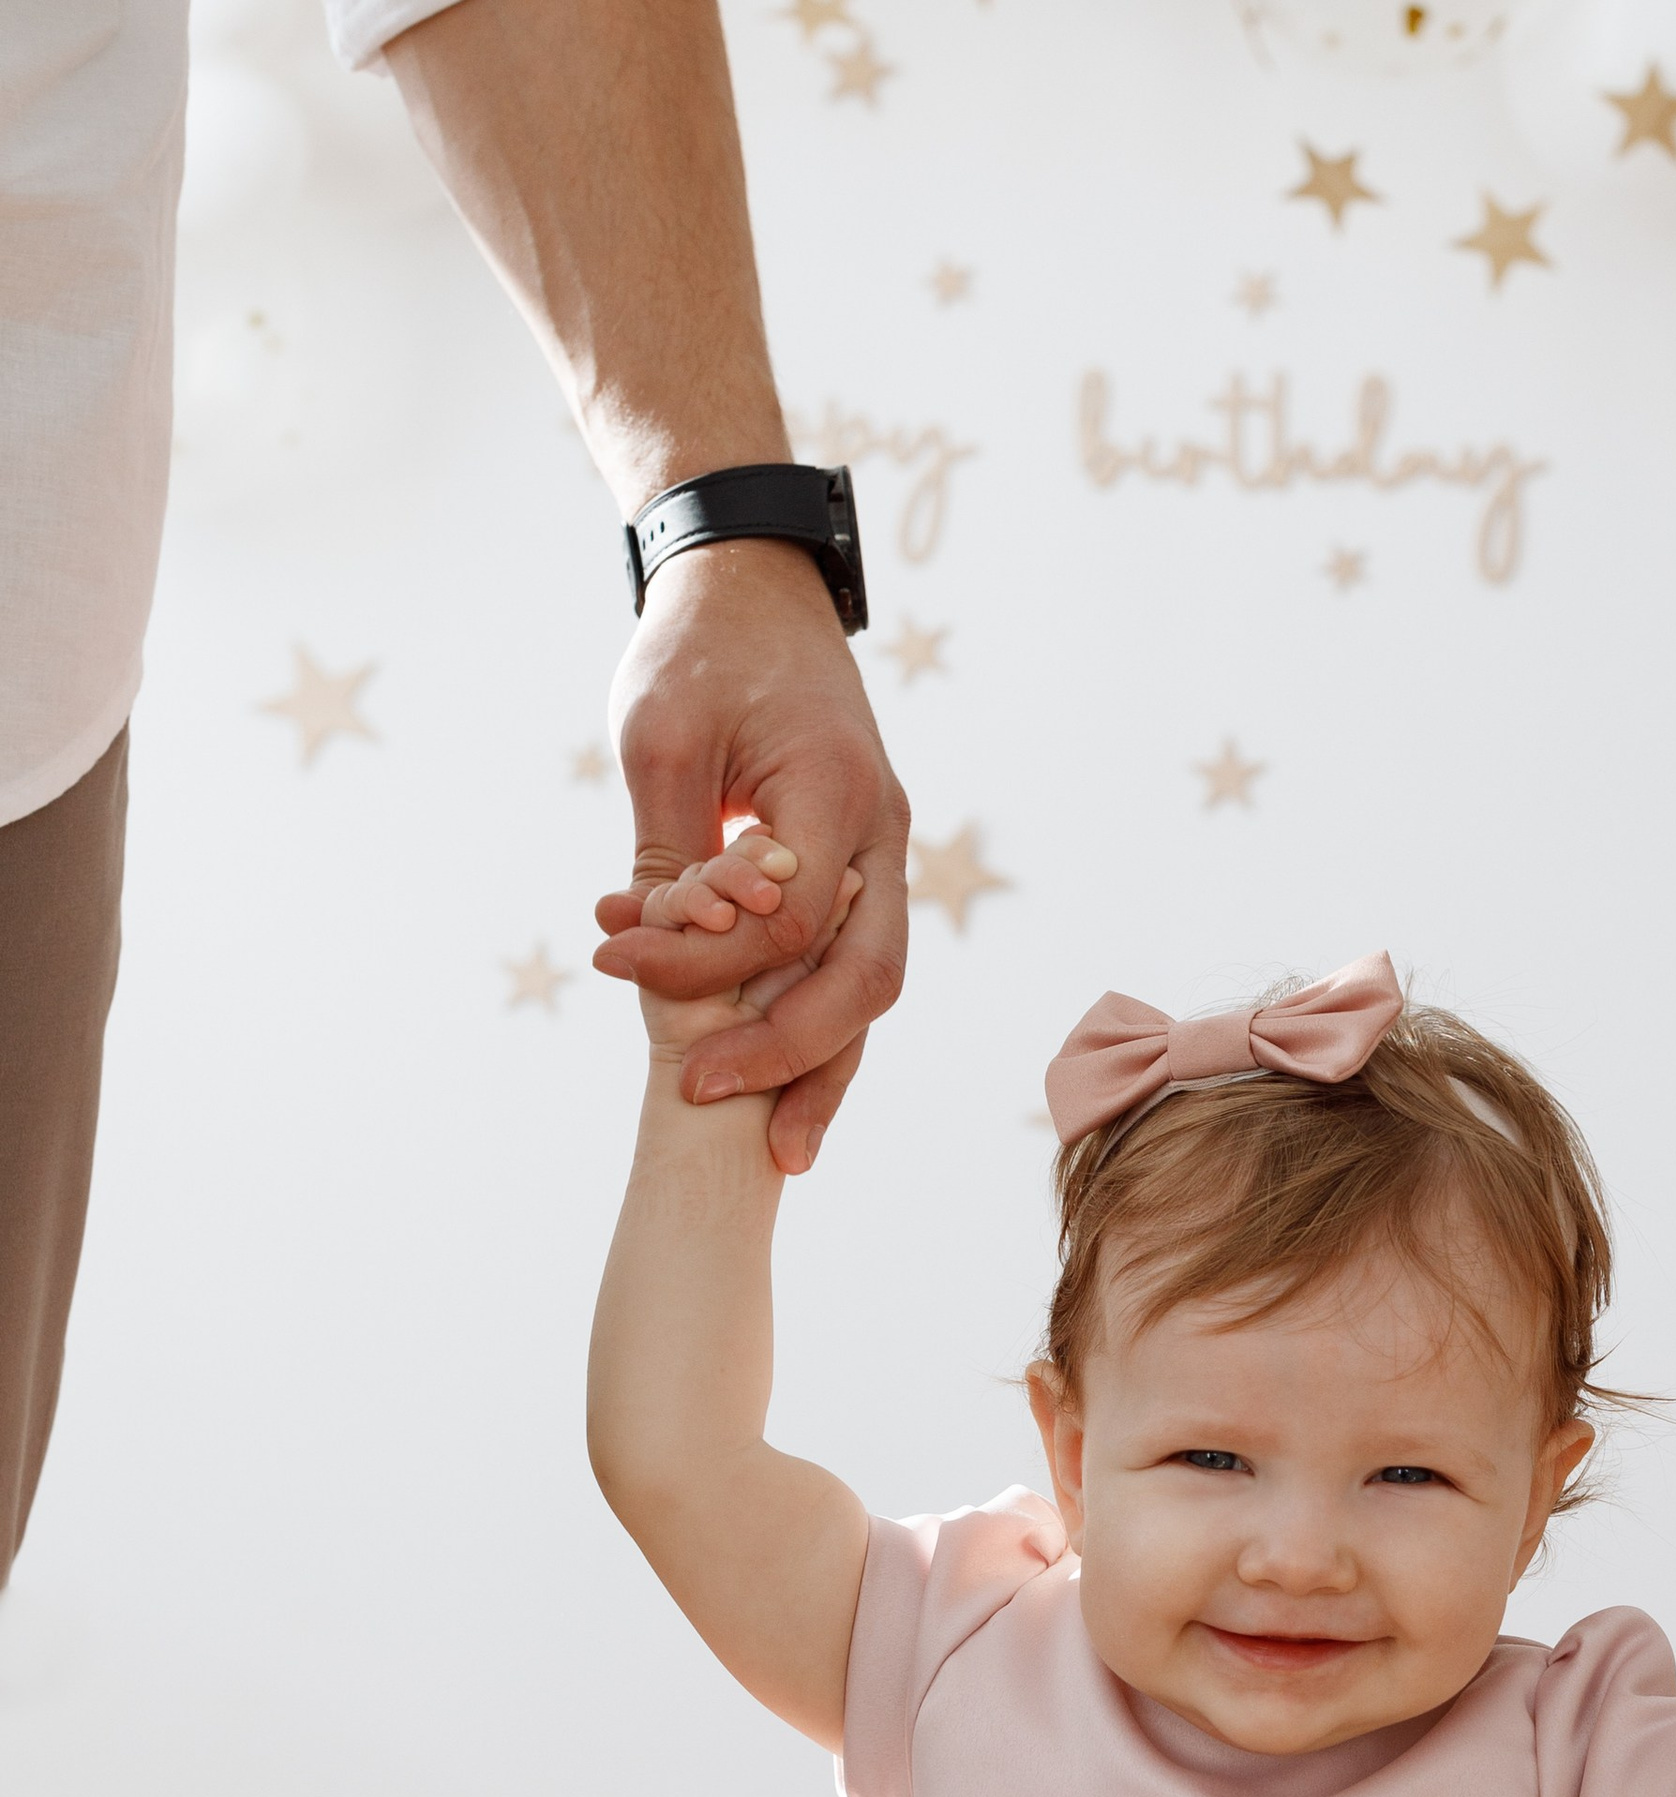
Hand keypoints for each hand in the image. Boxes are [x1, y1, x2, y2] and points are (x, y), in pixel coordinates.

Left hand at [591, 538, 909, 1172]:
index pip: (790, 918)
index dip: (705, 960)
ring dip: (821, 1069)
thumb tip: (657, 955)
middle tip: (706, 1097)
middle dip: (790, 1054)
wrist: (755, 587)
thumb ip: (670, 852)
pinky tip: (771, 1080)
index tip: (613, 958)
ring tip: (778, 1151)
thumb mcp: (661, 737)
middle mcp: (884, 833)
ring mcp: (883, 857)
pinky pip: (847, 967)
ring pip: (869, 991)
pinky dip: (811, 1025)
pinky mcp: (861, 871)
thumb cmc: (701, 650)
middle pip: (864, 981)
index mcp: (839, 791)